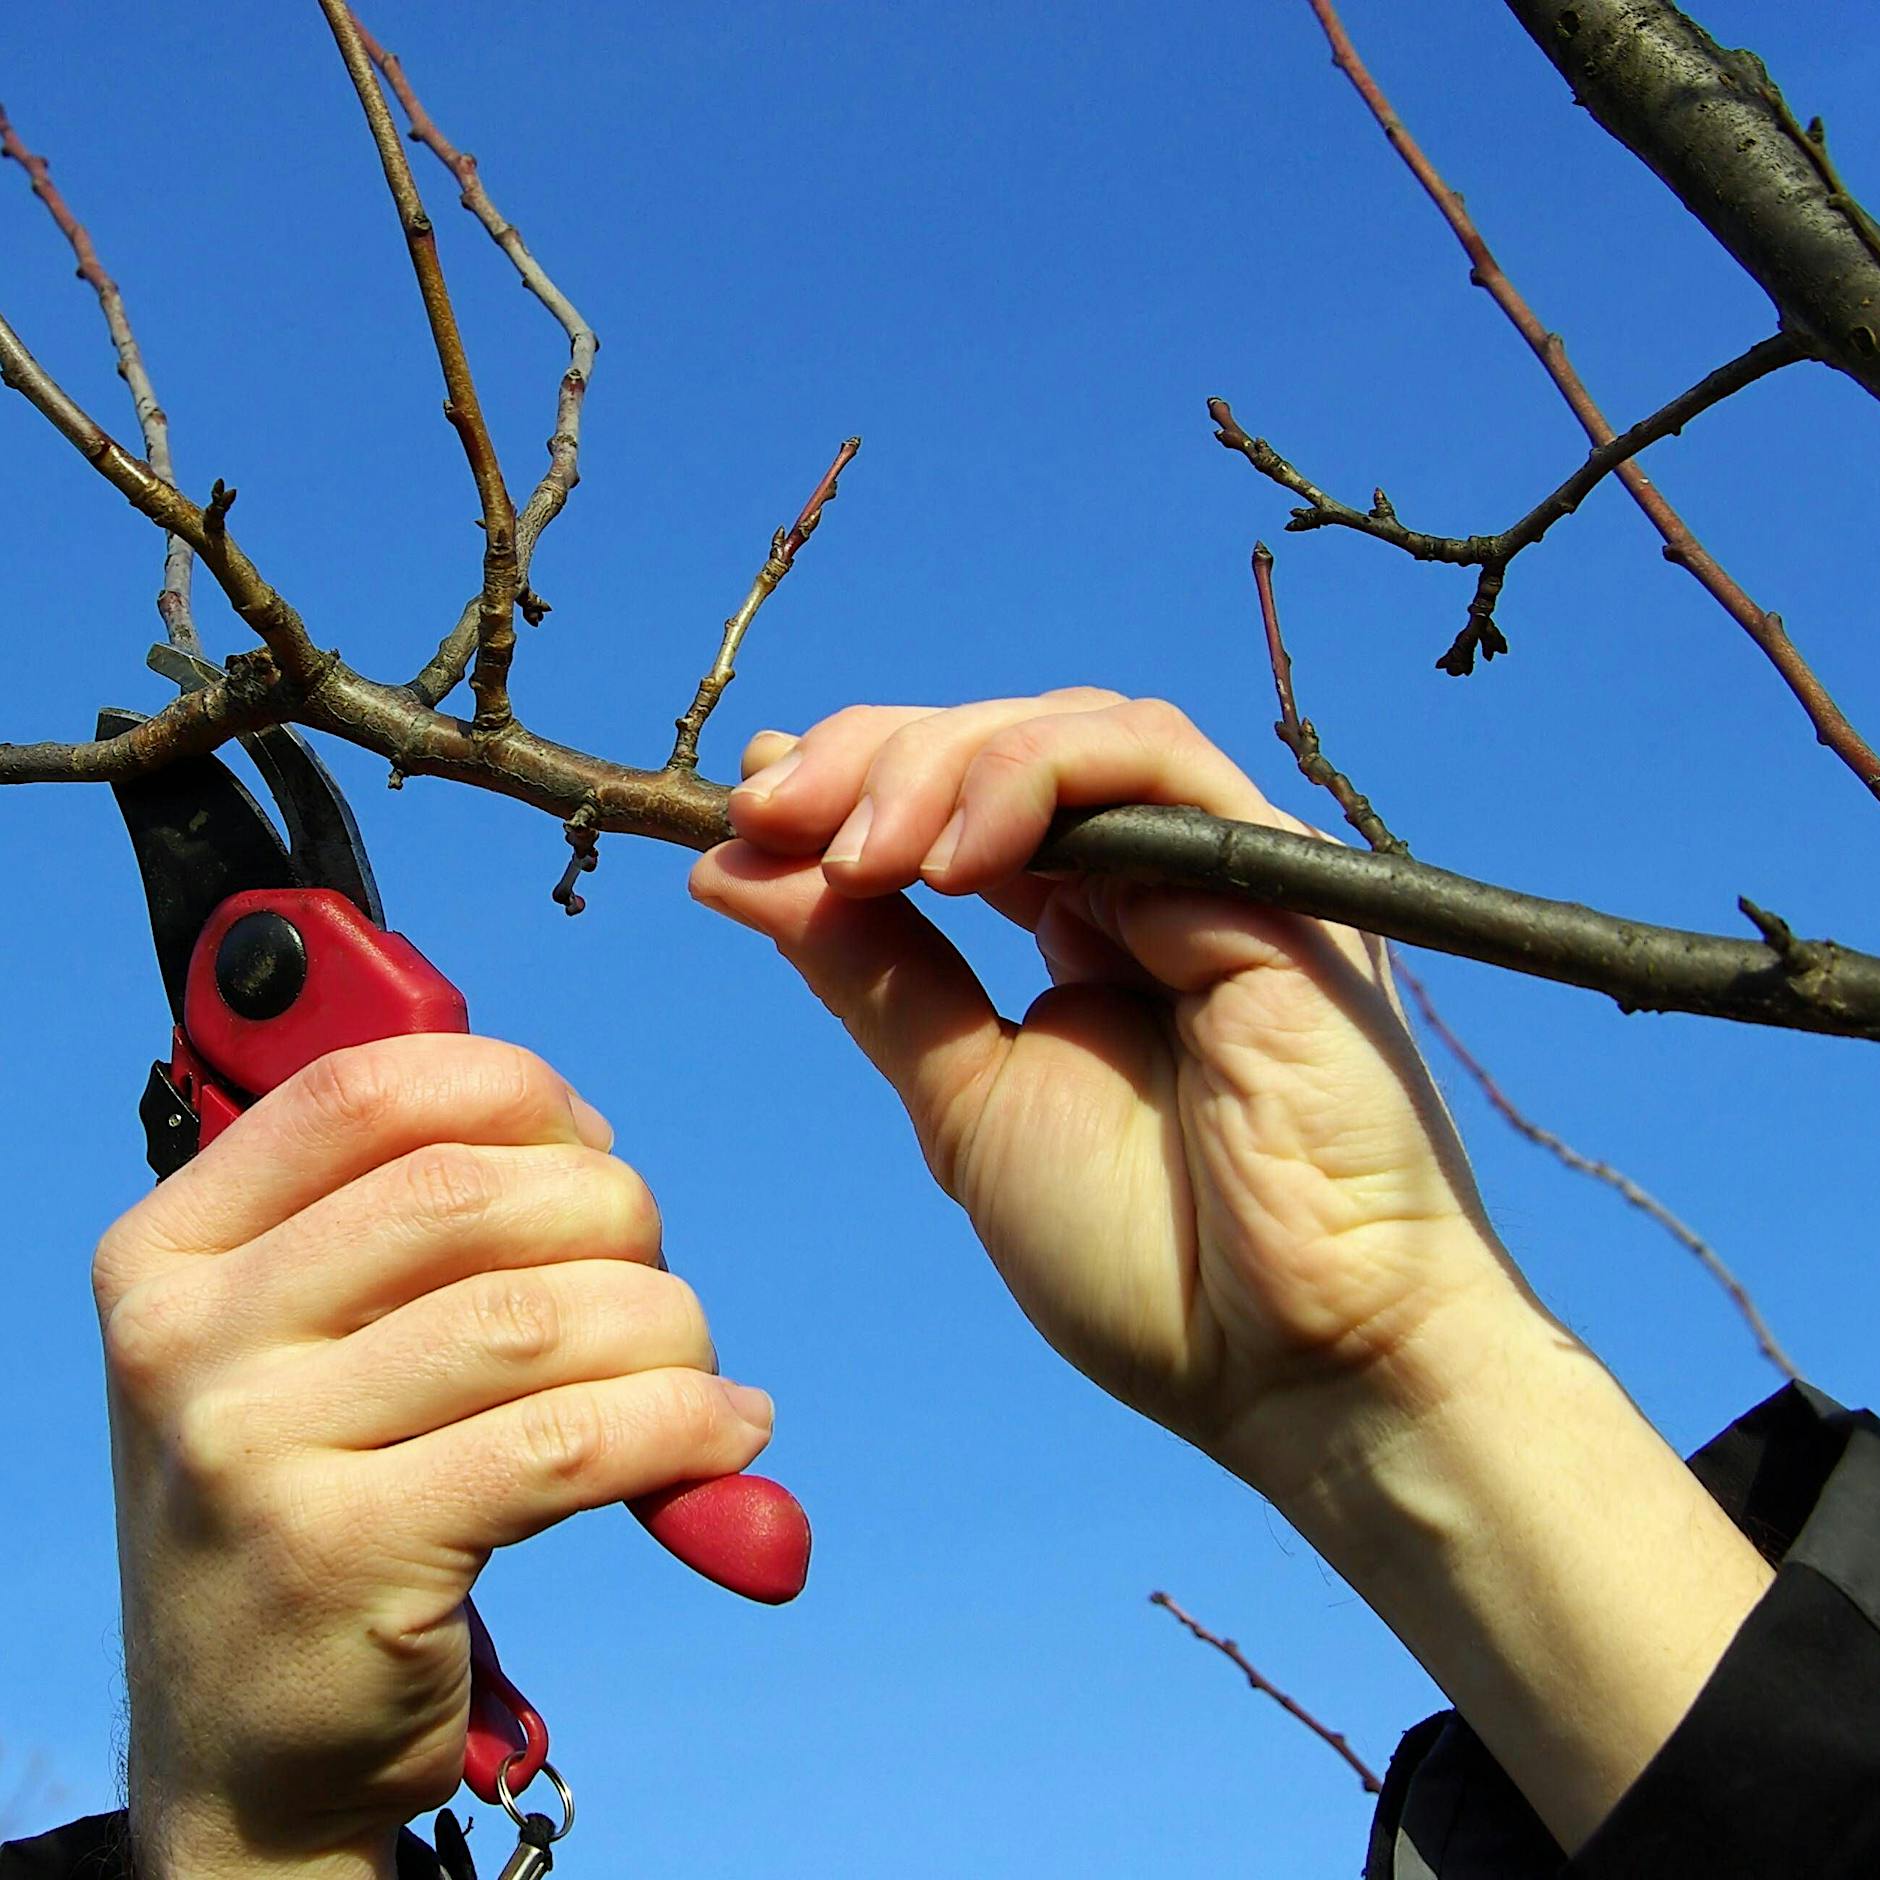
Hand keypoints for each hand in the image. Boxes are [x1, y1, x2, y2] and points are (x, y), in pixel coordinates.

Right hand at [93, 1034, 774, 1878]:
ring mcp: (247, 1450)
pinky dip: (682, 1423)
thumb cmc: (317, 1498)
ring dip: (665, 1328)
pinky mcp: (339, 1558)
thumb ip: (401, 1224)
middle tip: (650, 1281)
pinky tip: (724, 1434)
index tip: (589, 1148)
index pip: (366, 1091)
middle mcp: (184, 1338)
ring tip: (695, 1372)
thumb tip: (588, 1144)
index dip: (518, 1093)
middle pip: (471, 1193)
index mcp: (172, 1250)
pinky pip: (568, 1442)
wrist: (248, 1746)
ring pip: (536, 1317)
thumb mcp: (300, 1344)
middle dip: (615, 1217)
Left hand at [691, 689, 1774, 1854]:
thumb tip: (733, 870)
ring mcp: (1216, 876)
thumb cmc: (1147, 1260)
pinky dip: (1038, 778)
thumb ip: (871, 974)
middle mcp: (1151, 885)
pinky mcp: (1276, 879)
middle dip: (871, 763)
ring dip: (940, 765)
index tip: (741, 822)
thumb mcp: (963, 1099)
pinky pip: (1152, 765)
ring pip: (1070, 733)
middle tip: (770, 815)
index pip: (958, 805)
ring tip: (857, 850)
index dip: (846, 790)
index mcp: (1085, 933)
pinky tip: (953, 857)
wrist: (1296, 1367)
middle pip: (1002, 747)